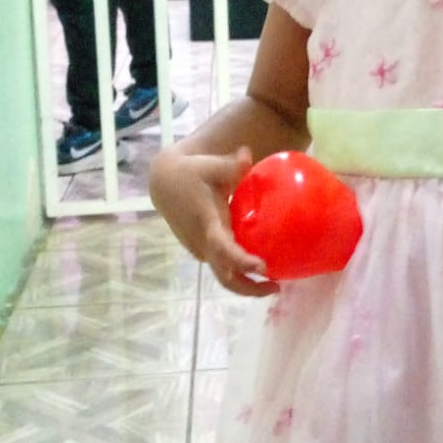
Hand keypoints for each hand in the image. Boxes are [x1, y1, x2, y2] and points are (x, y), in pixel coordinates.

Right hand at [148, 145, 277, 297]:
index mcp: (207, 224)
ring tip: (273, 280)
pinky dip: (239, 269)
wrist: (165, 183)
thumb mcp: (210, 165)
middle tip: (276, 287)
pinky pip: (222, 265)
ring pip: (224, 274)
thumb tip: (247, 154)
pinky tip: (258, 262)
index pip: (223, 248)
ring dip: (246, 282)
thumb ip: (230, 164)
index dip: (241, 260)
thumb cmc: (192, 172)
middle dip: (249, 288)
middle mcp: (203, 243)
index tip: (261, 267)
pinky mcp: (202, 250)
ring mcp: (201, 249)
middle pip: (225, 277)